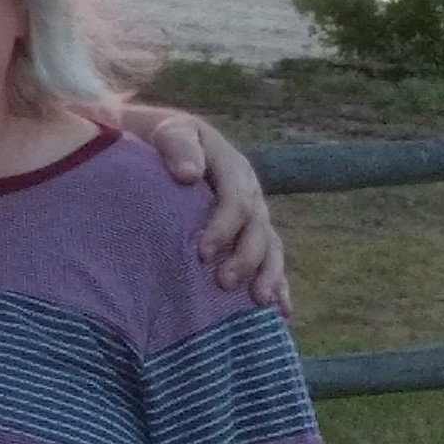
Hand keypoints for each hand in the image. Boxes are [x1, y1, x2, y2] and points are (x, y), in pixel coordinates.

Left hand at [122, 103, 288, 317]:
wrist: (165, 143)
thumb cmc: (162, 140)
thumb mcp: (167, 132)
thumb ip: (177, 146)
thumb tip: (188, 174)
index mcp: (232, 167)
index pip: (236, 200)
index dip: (223, 228)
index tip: (202, 252)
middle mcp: (249, 192)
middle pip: (257, 228)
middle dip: (245, 258)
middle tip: (223, 282)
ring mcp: (253, 215)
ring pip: (271, 246)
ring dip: (268, 275)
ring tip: (259, 302)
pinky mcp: (250, 234)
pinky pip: (271, 260)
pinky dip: (279, 284)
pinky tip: (280, 311)